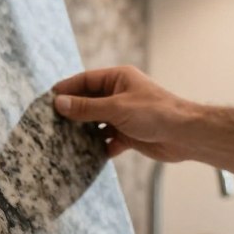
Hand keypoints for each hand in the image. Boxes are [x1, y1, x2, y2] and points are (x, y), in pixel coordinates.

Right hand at [53, 66, 196, 161]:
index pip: (86, 80)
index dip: (67, 89)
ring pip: (96, 122)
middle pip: (89, 102)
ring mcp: (124, 115)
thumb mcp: (116, 108)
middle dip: (73, 112)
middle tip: (51, 121)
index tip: (48, 99)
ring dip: (83, 131)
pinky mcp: (129, 134)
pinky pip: (107, 140)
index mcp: (118, 79)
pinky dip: (98, 146)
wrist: (185, 136)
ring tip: (63, 139)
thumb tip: (59, 103)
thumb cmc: (155, 113)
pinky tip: (86, 154)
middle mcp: (120, 95)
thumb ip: (86, 107)